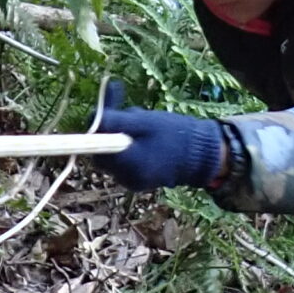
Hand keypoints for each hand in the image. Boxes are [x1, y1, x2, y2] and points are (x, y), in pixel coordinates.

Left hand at [96, 81, 229, 189]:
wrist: (200, 156)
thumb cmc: (174, 135)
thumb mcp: (145, 121)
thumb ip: (117, 120)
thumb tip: (93, 117)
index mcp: (128, 163)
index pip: (96, 148)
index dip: (95, 130)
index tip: (102, 110)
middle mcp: (126, 178)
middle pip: (102, 153)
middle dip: (109, 131)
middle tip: (125, 111)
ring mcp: (131, 182)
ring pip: (113, 155)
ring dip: (120, 136)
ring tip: (141, 121)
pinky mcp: (137, 180)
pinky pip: (123, 161)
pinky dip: (128, 146)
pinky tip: (145, 135)